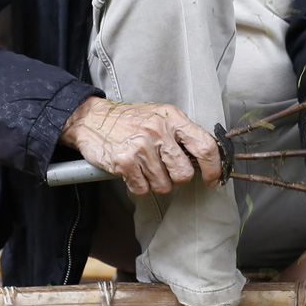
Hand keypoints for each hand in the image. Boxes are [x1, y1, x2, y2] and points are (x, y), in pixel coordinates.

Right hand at [62, 97, 222, 195]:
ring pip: (164, 185)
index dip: (214, 168)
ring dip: (155, 182)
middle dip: (176, 178)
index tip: (213, 178)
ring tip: (144, 166)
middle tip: (165, 169)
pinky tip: (132, 170)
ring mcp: (140, 147)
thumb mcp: (160, 116)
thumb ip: (181, 134)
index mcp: (172, 117)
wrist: (91, 118)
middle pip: (184, 173)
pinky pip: (143, 189)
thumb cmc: (129, 120)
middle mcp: (158, 130)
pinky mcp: (124, 162)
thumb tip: (206, 159)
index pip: (205, 146)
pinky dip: (139, 185)